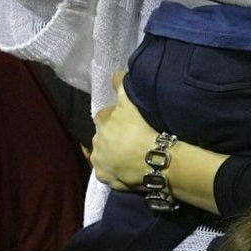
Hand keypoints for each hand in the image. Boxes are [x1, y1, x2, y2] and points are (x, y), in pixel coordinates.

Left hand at [89, 72, 161, 190]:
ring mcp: (100, 162)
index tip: (127, 121)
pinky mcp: (105, 178)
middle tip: (131, 139)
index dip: (114, 117)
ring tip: (130, 156)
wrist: (154, 160)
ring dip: (112, 154)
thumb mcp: (130, 102)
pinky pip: (107, 174)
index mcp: (101, 123)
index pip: (103, 115)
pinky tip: (126, 170)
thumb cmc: (142, 129)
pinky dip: (114, 171)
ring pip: (103, 155)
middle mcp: (96, 142)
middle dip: (112, 137)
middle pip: (103, 137)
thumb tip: (115, 72)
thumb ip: (121, 84)